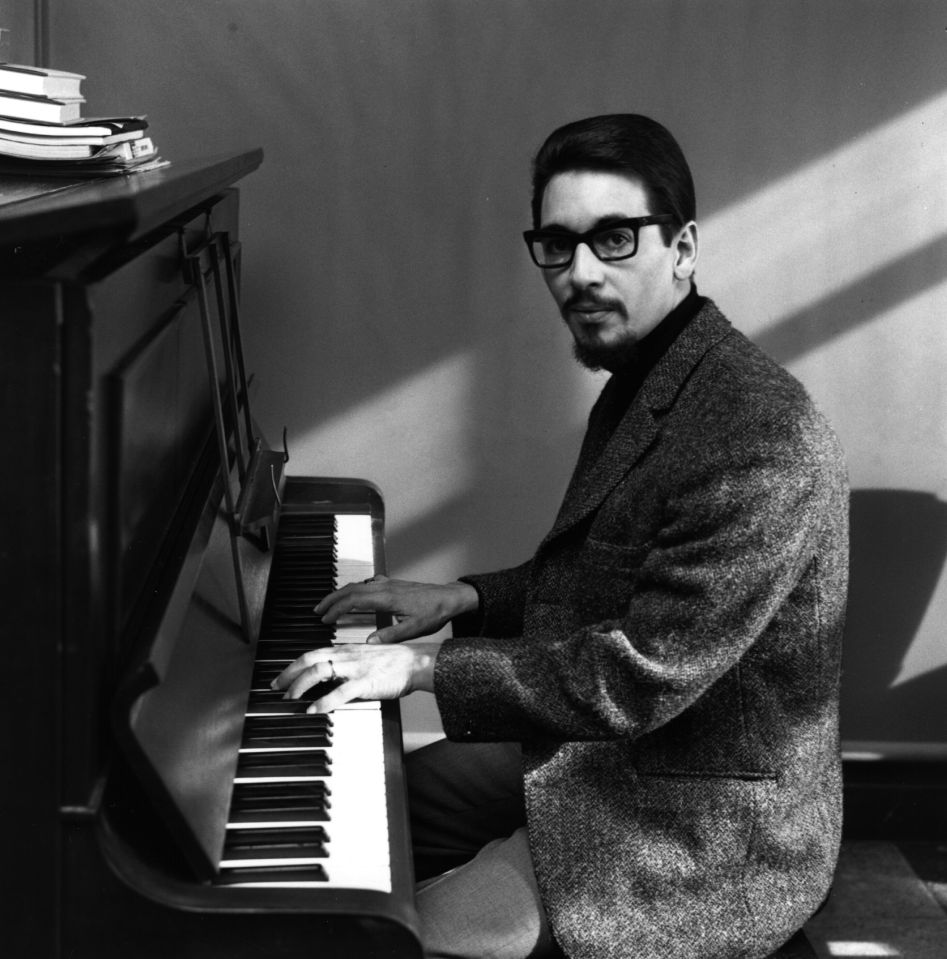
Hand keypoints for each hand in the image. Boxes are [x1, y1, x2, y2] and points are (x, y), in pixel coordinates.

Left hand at [270, 641, 441, 712]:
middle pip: (309, 659)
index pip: (311, 653)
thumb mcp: (365, 658)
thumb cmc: (394, 662)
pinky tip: (314, 709)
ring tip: (291, 698)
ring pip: (319, 670)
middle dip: (288, 674)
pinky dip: (324, 701)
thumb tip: (331, 678)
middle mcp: (347, 656)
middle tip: (276, 688)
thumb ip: (347, 665)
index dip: (292, 665)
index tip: (280, 678)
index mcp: (346, 650)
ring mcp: (355, 668)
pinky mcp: (365, 682)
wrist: (416, 662)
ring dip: (300, 685)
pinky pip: (340, 692)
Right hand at [315, 576, 478, 643]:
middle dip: (331, 599)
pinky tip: (353, 596)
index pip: (354, 600)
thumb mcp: (415, 629)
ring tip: (329, 604)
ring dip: (341, 593)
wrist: (450, 598)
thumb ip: (391, 636)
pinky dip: (354, 590)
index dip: (336, 609)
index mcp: (388, 598)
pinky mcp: (392, 584)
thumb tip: (369, 643)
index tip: (325, 618)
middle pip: (350, 589)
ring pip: (358, 585)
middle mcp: (385, 588)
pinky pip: (367, 584)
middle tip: (317, 610)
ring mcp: (388, 584)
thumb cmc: (435, 612)